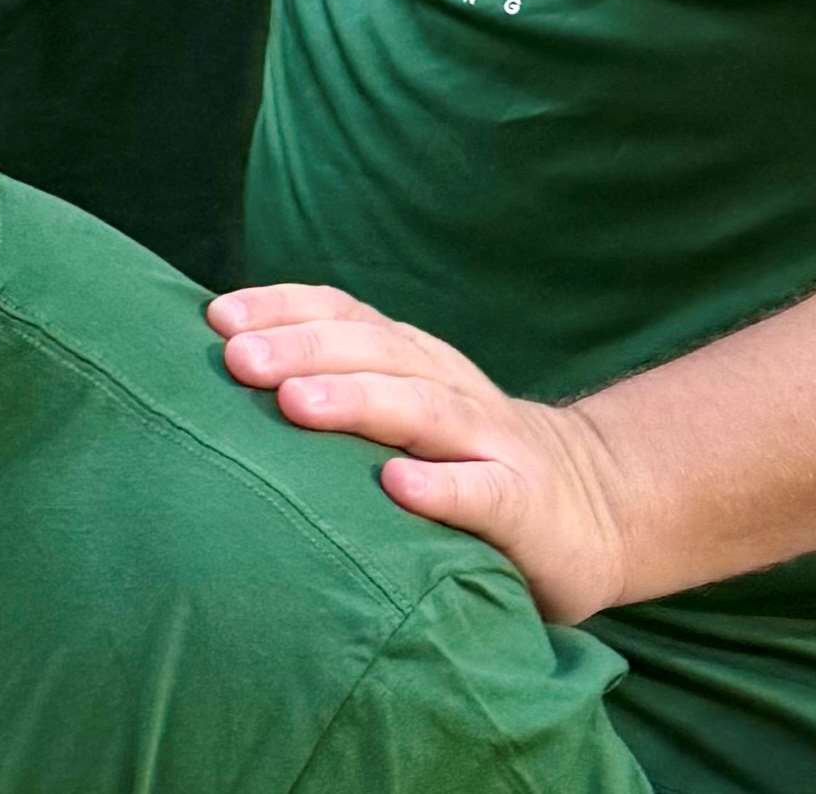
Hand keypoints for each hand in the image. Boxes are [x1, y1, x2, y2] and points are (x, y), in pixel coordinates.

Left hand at [210, 282, 643, 624]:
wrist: (597, 506)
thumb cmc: (463, 460)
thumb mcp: (405, 409)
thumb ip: (340, 387)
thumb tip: (227, 366)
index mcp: (415, 360)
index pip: (347, 316)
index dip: (285, 308)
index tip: (217, 318)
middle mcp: (451, 387)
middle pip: (374, 354)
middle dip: (303, 349)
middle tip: (237, 359)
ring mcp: (492, 443)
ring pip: (423, 409)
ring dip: (358, 401)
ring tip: (296, 403)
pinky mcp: (526, 505)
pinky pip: (483, 492)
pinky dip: (442, 487)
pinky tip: (398, 487)